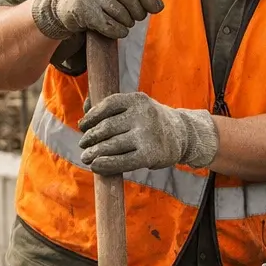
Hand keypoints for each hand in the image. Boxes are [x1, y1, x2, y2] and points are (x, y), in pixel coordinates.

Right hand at [31, 0, 163, 40]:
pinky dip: (119, 31)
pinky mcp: (81, 11)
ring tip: (124, 20)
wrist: (63, 1)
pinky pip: (111, 26)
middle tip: (137, 16)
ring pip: (122, 14)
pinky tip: (118, 29)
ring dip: (128, 22)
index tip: (156, 8)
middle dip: (139, 11)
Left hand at [78, 92, 218, 174]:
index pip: (107, 106)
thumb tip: (85, 110)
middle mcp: (143, 115)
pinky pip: (121, 161)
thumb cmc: (150, 121)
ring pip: (111, 145)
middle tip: (83, 145)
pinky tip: (96, 166)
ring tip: (87, 157)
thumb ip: (111, 106)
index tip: (83, 126)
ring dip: (94, 153)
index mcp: (138, 99)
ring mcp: (147, 135)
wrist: (183, 135)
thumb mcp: (136, 107)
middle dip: (90, 138)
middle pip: (106, 127)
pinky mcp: (150, 155)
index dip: (91, 117)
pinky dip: (105, 165)